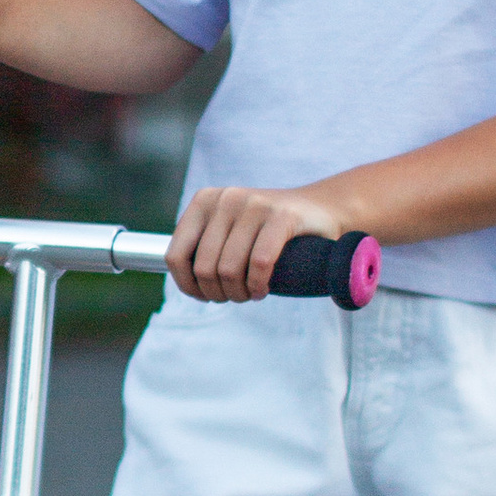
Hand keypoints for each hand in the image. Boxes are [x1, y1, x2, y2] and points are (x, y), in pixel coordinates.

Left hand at [168, 183, 352, 302]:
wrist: (321, 209)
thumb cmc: (268, 230)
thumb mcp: (229, 230)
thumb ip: (204, 247)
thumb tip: (179, 277)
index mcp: (204, 201)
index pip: (175, 255)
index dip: (187, 286)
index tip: (205, 296)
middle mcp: (225, 199)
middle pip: (204, 268)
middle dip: (218, 293)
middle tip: (236, 296)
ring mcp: (254, 204)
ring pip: (229, 270)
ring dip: (239, 294)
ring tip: (250, 294)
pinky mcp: (282, 215)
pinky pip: (259, 263)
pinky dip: (258, 285)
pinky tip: (263, 289)